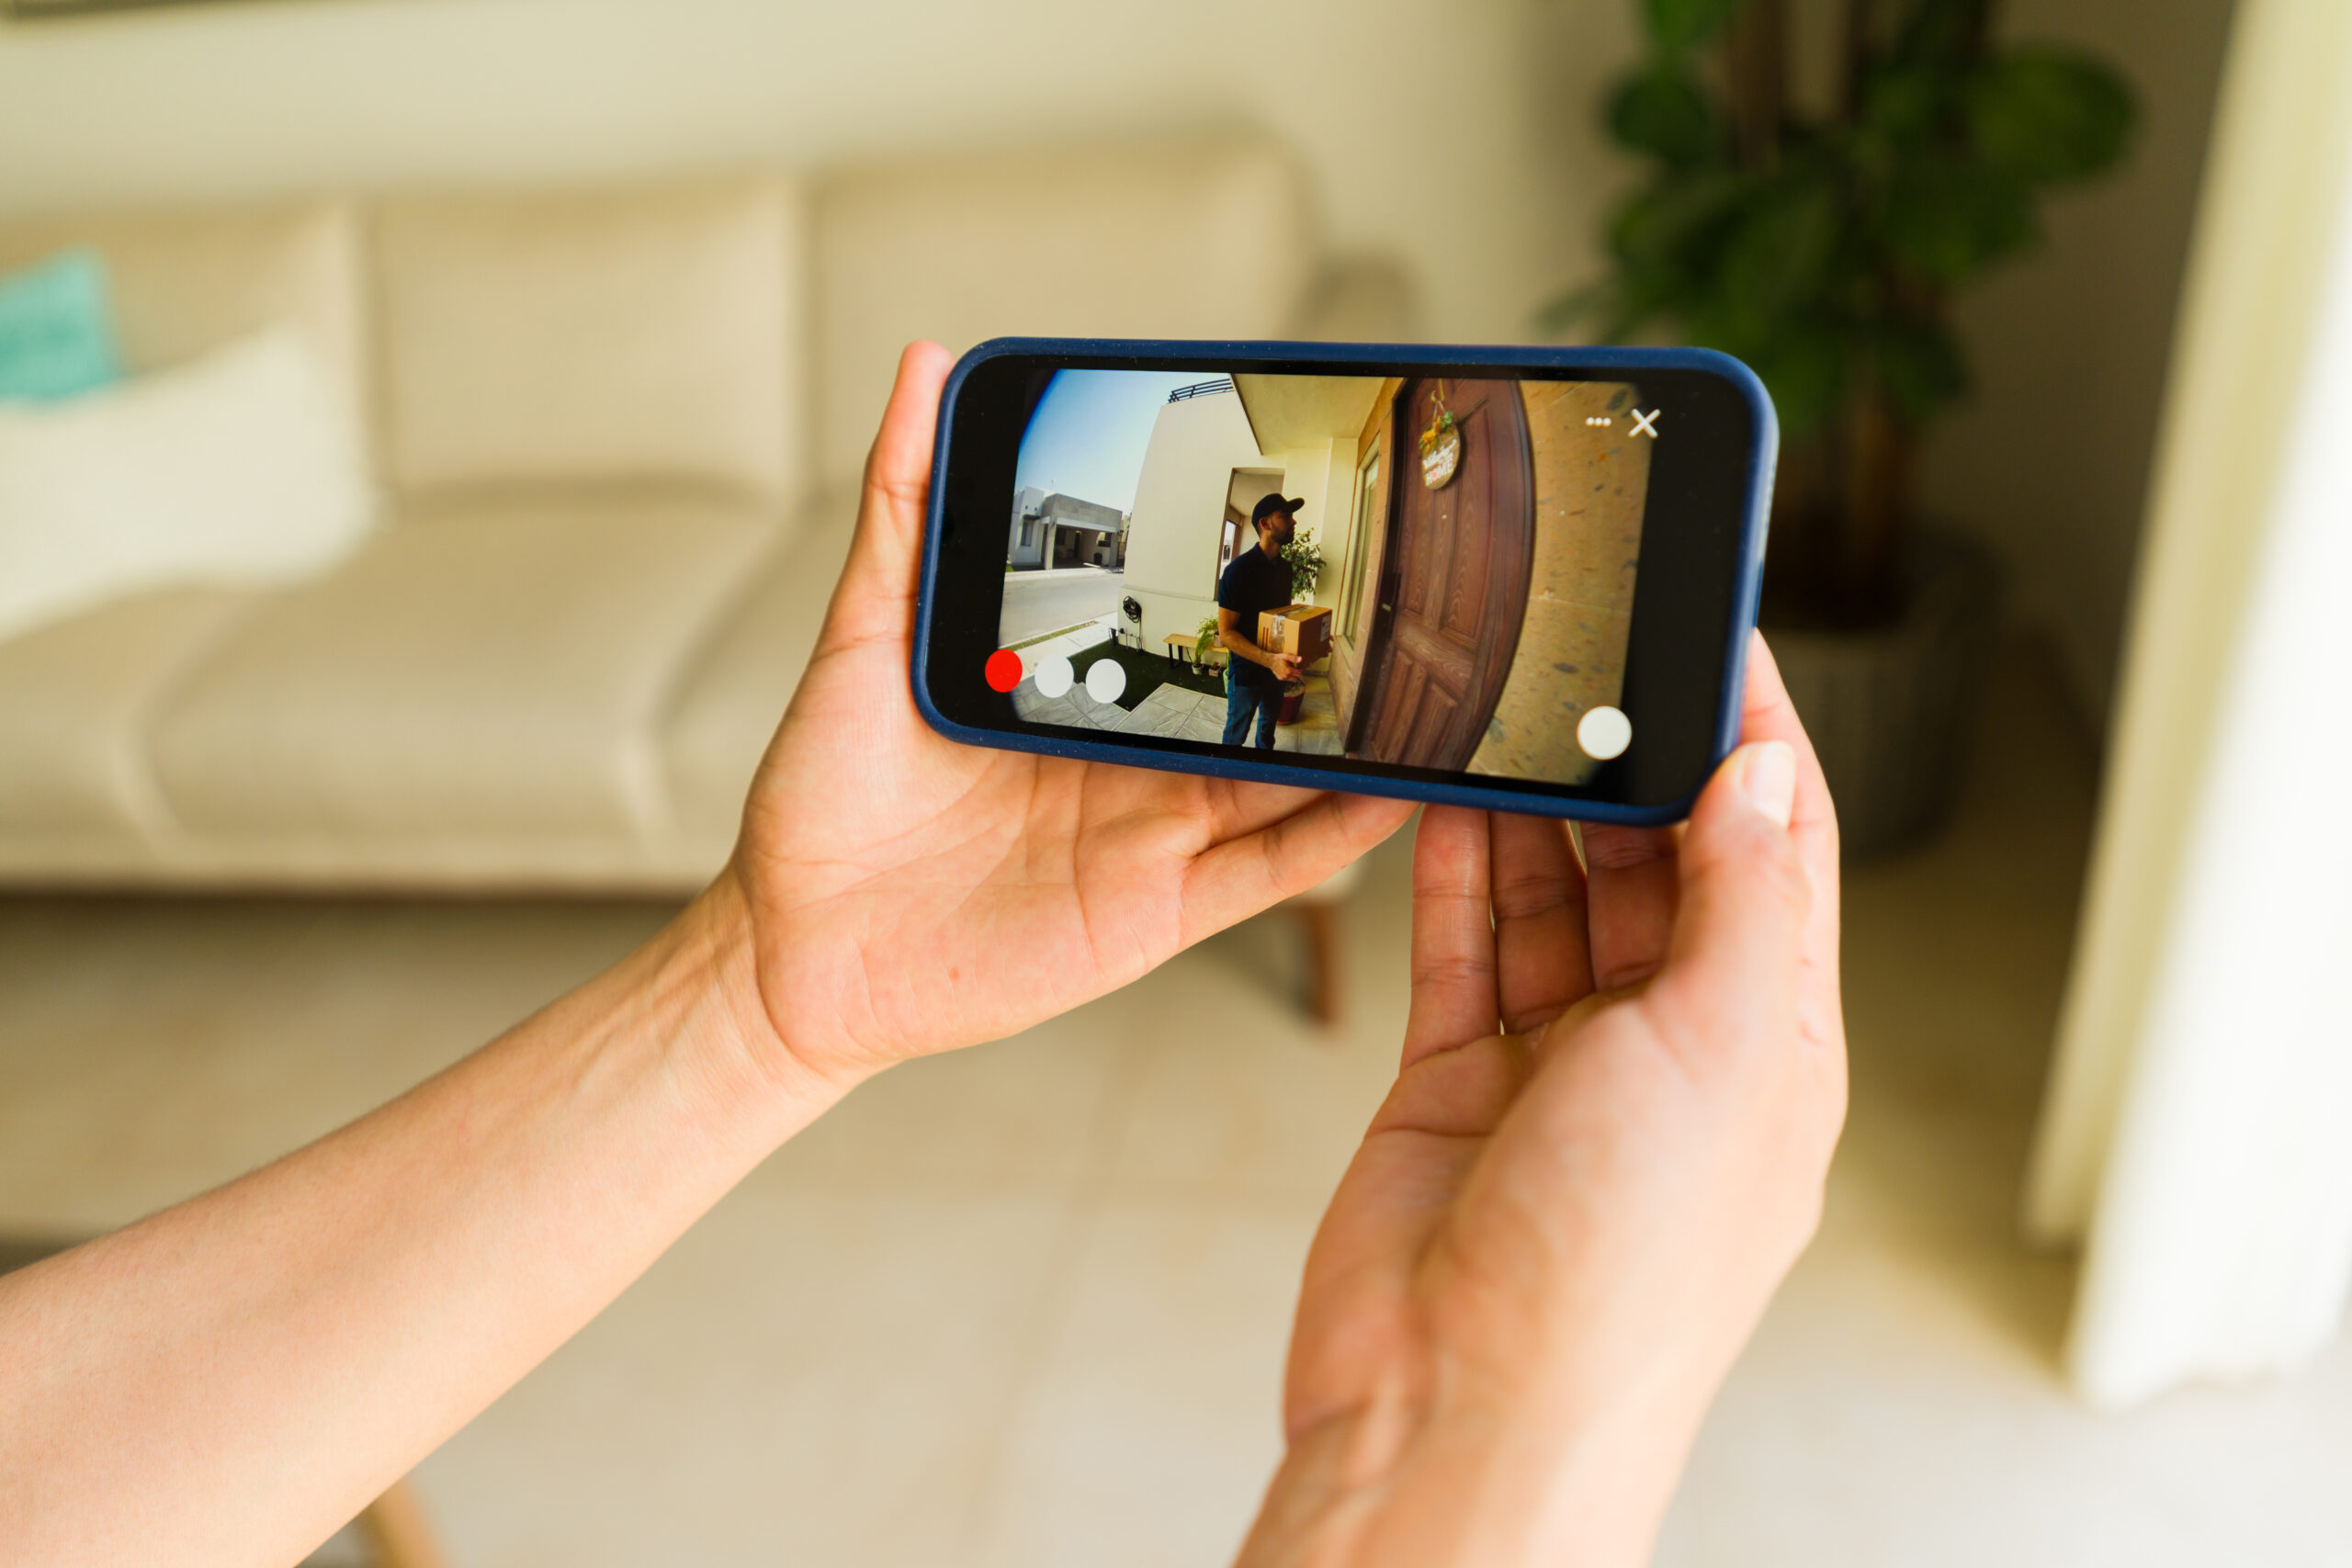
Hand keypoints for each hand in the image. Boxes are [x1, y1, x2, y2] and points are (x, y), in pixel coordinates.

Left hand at [708, 344, 1413, 1089]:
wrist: (794, 949)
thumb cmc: (821, 799)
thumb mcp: (864, 630)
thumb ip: (905, 505)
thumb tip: (928, 363)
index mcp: (1075, 685)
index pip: (1185, 616)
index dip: (1250, 571)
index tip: (1315, 505)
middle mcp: (1127, 758)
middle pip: (1255, 695)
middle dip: (1330, 648)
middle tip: (1411, 583)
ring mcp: (1151, 836)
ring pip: (1287, 777)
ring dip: (1363, 735)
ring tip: (1440, 678)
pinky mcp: (1158, 911)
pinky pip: (1270, 871)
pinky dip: (1340, 833)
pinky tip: (1404, 787)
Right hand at [1237, 635, 1844, 1567]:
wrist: (1454, 1412)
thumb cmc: (1612, 1287)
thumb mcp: (1720, 1059)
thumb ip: (1741, 907)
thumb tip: (1762, 778)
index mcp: (1769, 1055)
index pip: (1779, 860)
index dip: (1757, 748)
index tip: (1723, 642)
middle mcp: (1669, 1057)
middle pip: (1659, 871)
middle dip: (1629, 769)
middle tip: (1586, 662)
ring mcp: (1558, 1072)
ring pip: (1552, 902)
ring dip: (1534, 813)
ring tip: (1508, 712)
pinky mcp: (1458, 1084)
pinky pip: (1461, 951)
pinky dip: (1452, 876)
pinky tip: (1444, 806)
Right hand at [1271, 653, 1303, 683]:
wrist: (1270, 661)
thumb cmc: (1279, 658)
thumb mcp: (1287, 656)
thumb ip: (1294, 658)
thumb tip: (1301, 659)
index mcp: (1289, 671)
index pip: (1299, 674)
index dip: (1300, 670)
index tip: (1299, 667)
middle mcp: (1286, 676)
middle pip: (1296, 679)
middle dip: (1297, 675)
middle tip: (1296, 670)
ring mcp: (1283, 678)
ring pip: (1291, 679)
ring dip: (1292, 676)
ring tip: (1291, 670)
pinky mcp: (1280, 678)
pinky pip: (1287, 679)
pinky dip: (1288, 676)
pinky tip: (1286, 671)